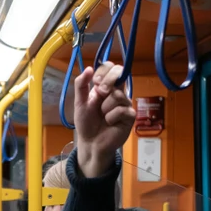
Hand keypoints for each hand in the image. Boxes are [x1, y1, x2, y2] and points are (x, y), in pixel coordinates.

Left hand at [73, 62, 136, 177]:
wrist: (90, 142)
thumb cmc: (86, 123)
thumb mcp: (79, 103)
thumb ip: (81, 85)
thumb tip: (88, 68)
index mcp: (106, 87)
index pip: (112, 68)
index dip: (105, 70)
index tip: (95, 81)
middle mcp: (117, 92)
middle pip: (119, 74)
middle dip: (106, 83)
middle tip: (99, 95)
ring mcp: (125, 104)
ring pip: (117, 95)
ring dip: (105, 107)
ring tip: (103, 117)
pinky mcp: (130, 116)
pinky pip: (122, 110)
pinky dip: (111, 117)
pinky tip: (110, 123)